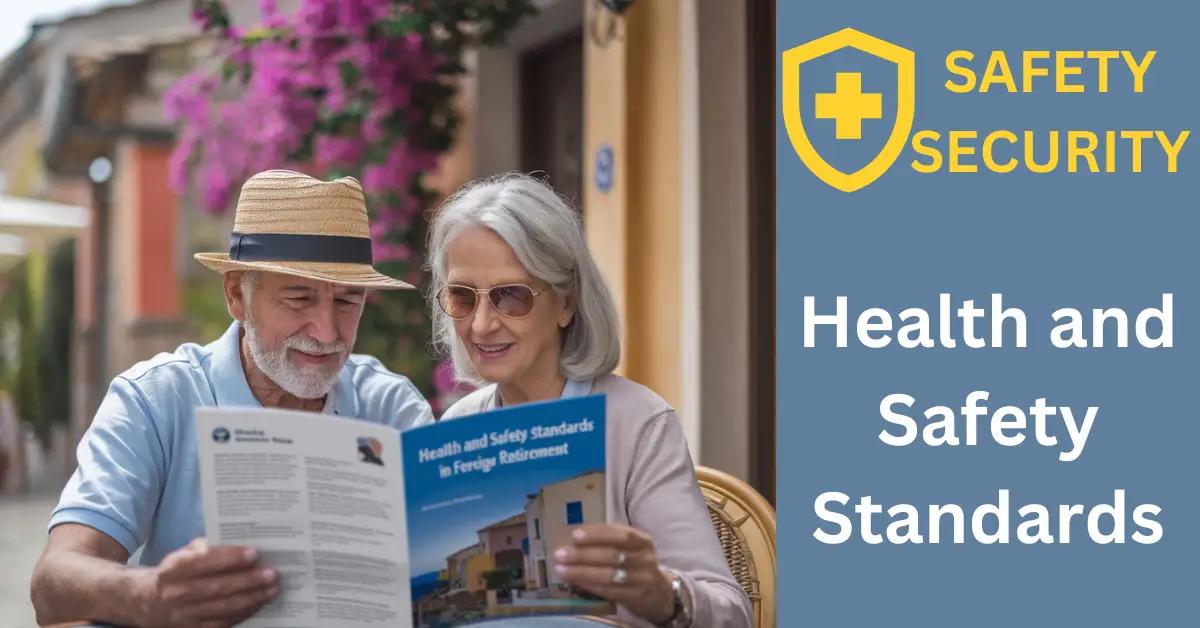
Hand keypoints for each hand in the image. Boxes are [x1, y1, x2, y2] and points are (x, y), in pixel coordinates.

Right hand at [133, 538, 278, 627]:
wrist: (148, 602)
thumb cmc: (176, 572)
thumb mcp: (182, 555)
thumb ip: (204, 547)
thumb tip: (237, 540)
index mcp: (173, 569)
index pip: (204, 561)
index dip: (230, 558)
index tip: (254, 553)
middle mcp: (176, 593)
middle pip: (217, 587)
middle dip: (248, 580)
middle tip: (271, 573)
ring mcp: (183, 614)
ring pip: (222, 607)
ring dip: (251, 598)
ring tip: (271, 589)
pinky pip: (222, 622)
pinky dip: (243, 613)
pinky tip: (258, 603)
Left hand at [553, 524, 675, 623]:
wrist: (660, 593)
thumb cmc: (637, 565)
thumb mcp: (632, 548)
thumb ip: (610, 541)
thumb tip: (575, 539)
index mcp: (643, 541)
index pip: (621, 534)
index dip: (597, 534)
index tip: (575, 535)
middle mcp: (644, 559)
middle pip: (612, 555)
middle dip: (582, 554)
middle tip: (560, 554)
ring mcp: (641, 579)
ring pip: (608, 574)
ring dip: (581, 571)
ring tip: (561, 569)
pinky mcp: (634, 596)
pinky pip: (608, 590)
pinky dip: (588, 584)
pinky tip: (574, 581)